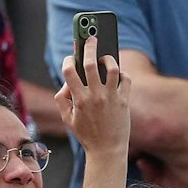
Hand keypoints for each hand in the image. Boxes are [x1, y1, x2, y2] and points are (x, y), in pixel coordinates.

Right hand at [55, 37, 130, 157]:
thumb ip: (62, 99)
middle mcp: (95, 96)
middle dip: (89, 47)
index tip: (70, 57)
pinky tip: (117, 73)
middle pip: (90, 64)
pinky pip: (126, 79)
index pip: (69, 72)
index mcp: (79, 100)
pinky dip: (121, 73)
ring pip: (111, 68)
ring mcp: (111, 97)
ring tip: (105, 57)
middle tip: (90, 37)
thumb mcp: (68, 119)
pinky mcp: (125, 100)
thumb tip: (66, 84)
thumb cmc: (86, 134)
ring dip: (108, 58)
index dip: (68, 60)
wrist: (107, 150)